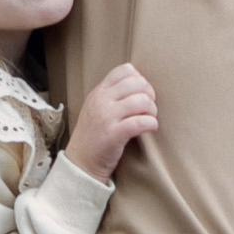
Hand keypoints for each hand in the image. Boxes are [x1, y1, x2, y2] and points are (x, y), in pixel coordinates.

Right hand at [68, 62, 158, 182]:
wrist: (80, 164)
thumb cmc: (93, 136)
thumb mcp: (96, 108)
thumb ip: (112, 95)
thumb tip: (140, 84)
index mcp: (98, 92)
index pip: (124, 70)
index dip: (140, 79)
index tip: (141, 94)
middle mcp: (101, 101)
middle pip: (137, 83)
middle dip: (150, 94)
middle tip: (149, 108)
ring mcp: (106, 117)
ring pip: (142, 101)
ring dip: (152, 110)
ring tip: (150, 119)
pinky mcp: (113, 134)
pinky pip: (141, 122)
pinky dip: (151, 124)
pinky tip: (150, 128)